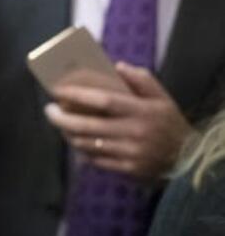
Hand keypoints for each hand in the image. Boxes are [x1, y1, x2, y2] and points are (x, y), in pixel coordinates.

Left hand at [44, 62, 191, 182]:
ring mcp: (130, 153)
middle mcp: (135, 132)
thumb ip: (142, 80)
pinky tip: (76, 141)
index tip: (58, 90)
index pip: (104, 100)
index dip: (78, 95)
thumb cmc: (169, 124)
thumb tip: (116, 66)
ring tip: (60, 124)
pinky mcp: (127, 169)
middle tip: (49, 110)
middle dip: (62, 118)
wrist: (187, 159)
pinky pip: (95, 160)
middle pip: (88, 125)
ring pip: (87, 144)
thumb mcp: (162, 98)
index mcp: (143, 111)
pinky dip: (82, 150)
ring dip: (68, 134)